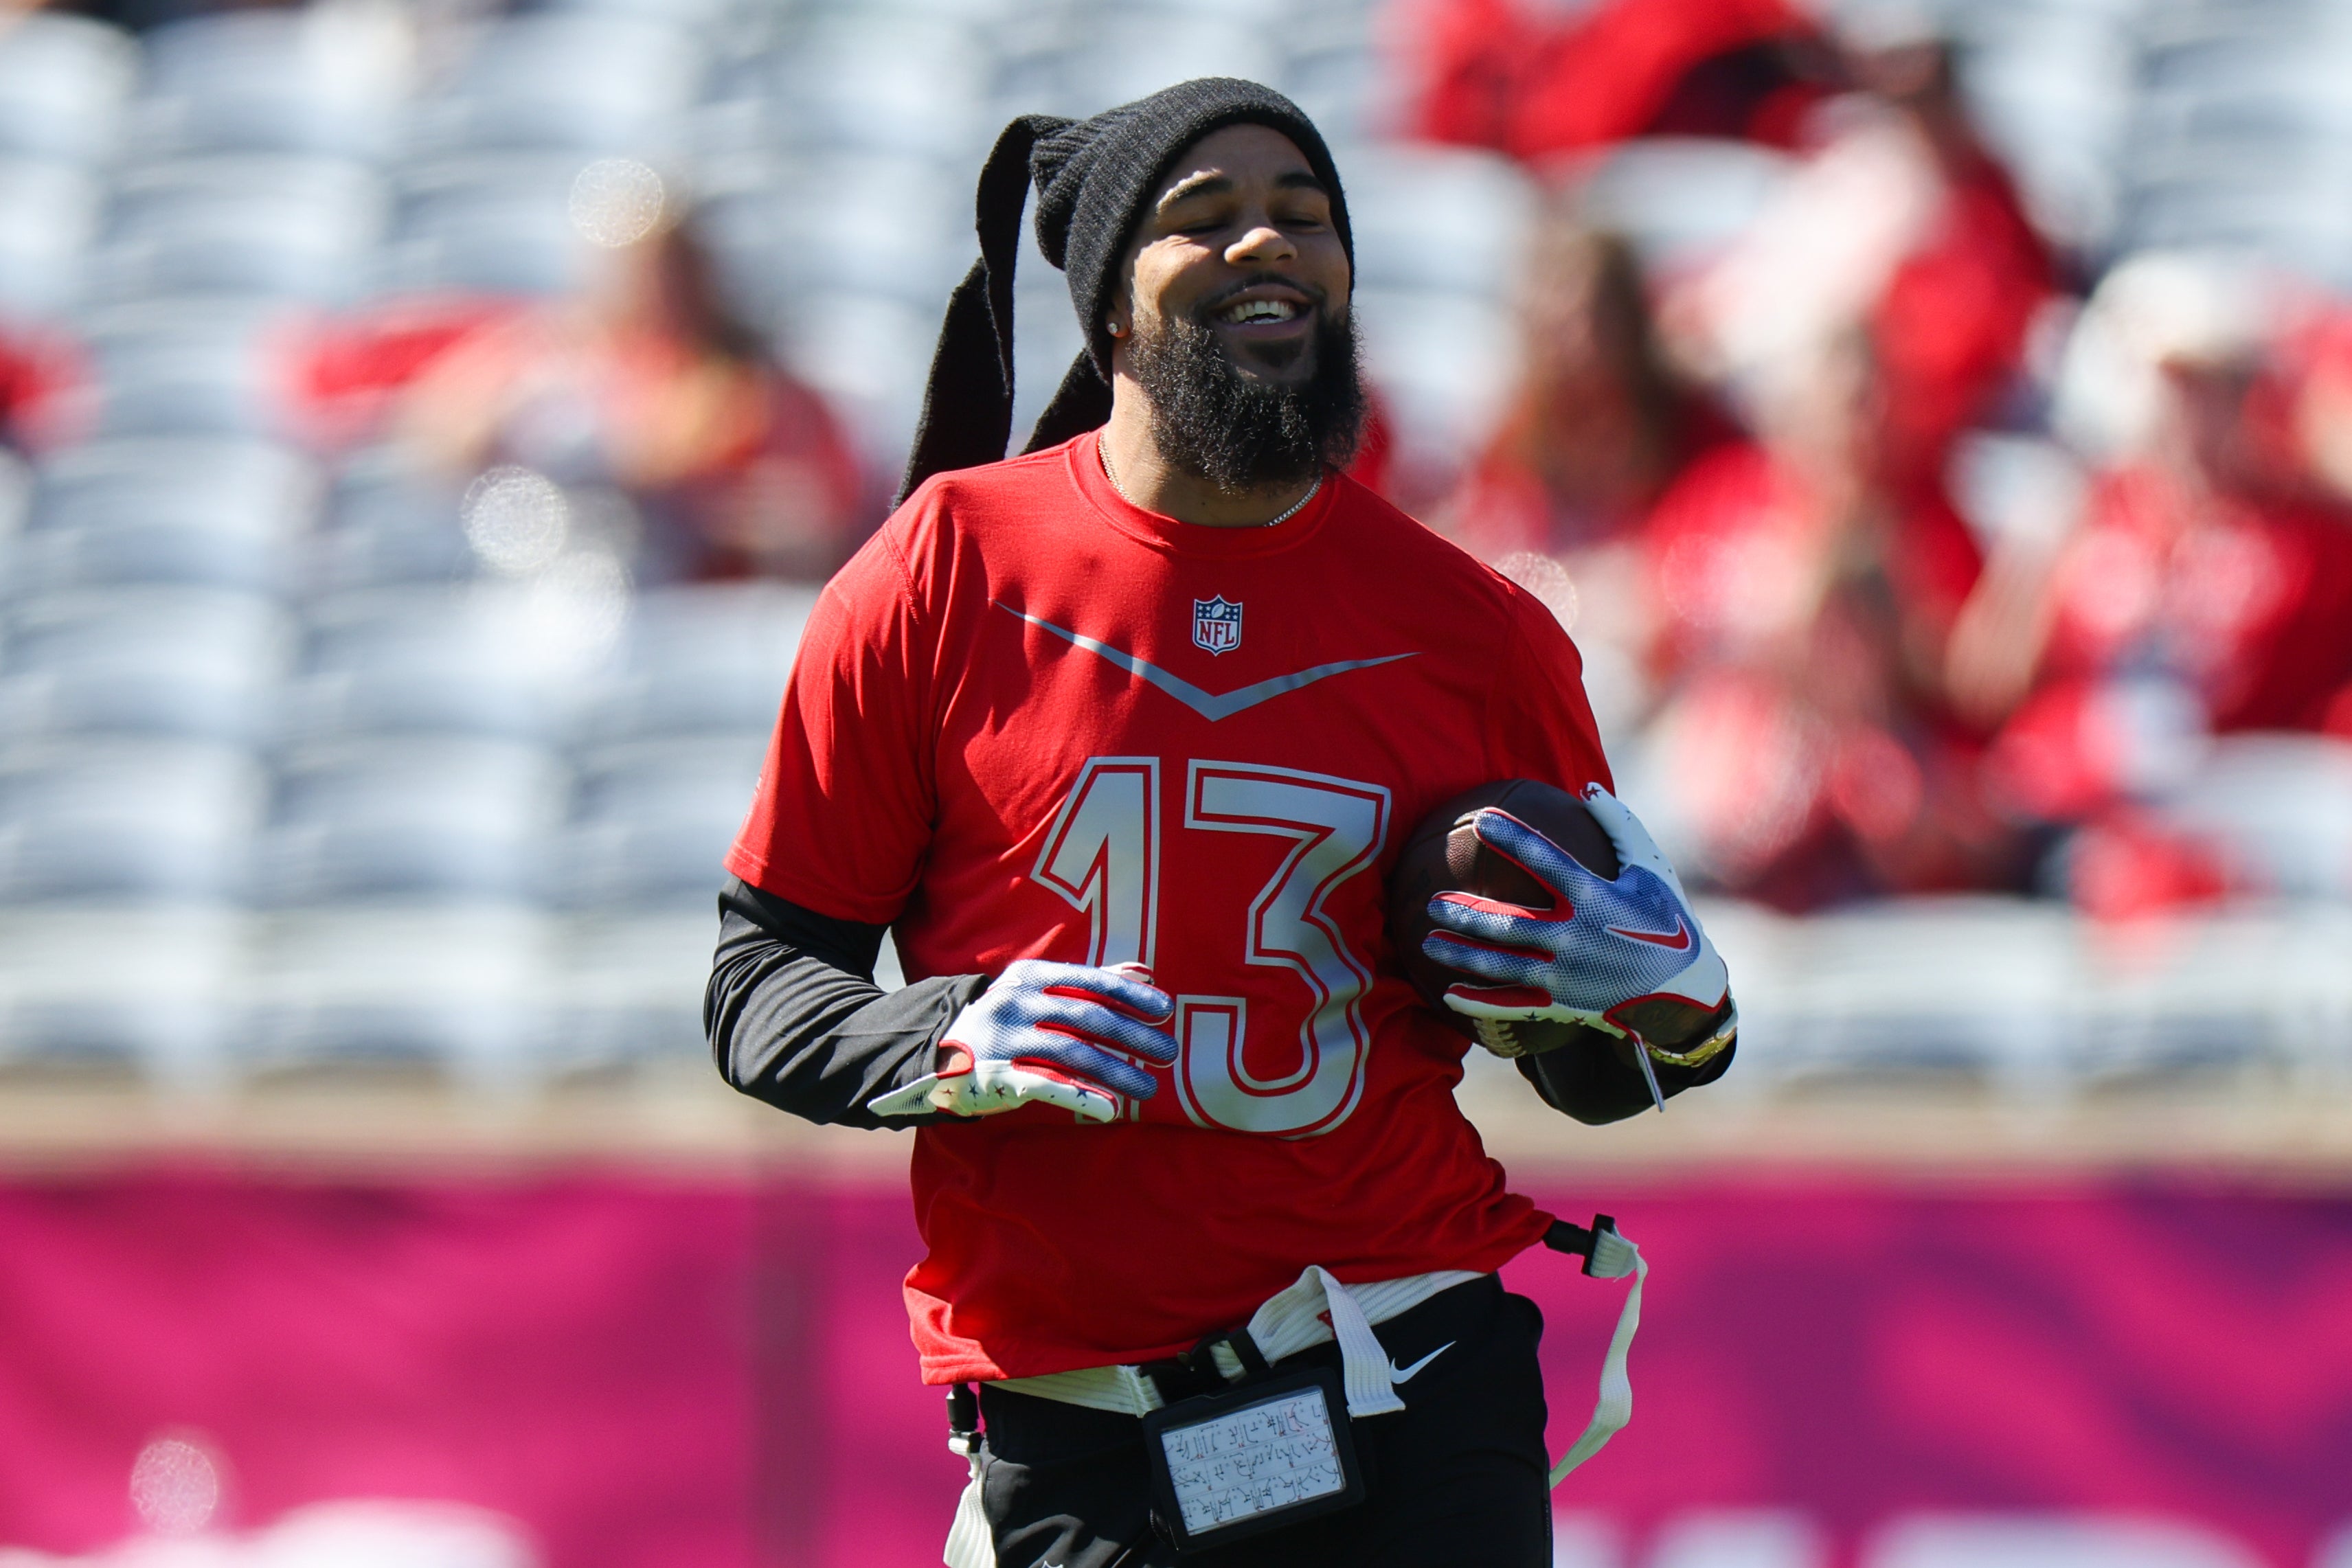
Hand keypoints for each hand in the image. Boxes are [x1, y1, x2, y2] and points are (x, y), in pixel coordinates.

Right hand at [868, 960, 1176, 1123]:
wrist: (932, 1050)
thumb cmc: (1004, 1021)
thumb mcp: (1038, 991)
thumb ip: (1090, 982)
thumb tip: (1145, 973)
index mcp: (1030, 975)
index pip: (1089, 981)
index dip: (1129, 995)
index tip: (1166, 1009)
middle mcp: (1016, 1002)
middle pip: (1086, 1016)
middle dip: (1132, 1035)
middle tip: (1169, 1053)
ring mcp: (1003, 1039)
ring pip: (1071, 1052)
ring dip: (1115, 1070)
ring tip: (1149, 1088)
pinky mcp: (994, 1077)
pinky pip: (1044, 1086)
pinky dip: (1080, 1096)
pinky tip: (1109, 1108)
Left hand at [1420, 786, 1728, 1049]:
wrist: (1684, 992)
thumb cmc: (1667, 920)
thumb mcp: (1652, 869)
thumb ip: (1619, 826)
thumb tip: (1587, 787)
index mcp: (1595, 899)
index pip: (1545, 862)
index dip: (1513, 838)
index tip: (1481, 819)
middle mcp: (1575, 937)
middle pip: (1508, 923)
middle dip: (1466, 912)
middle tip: (1431, 900)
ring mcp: (1566, 975)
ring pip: (1502, 965)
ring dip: (1461, 953)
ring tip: (1428, 940)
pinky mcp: (1562, 1003)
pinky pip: (1512, 1005)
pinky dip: (1479, 1002)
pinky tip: (1448, 994)